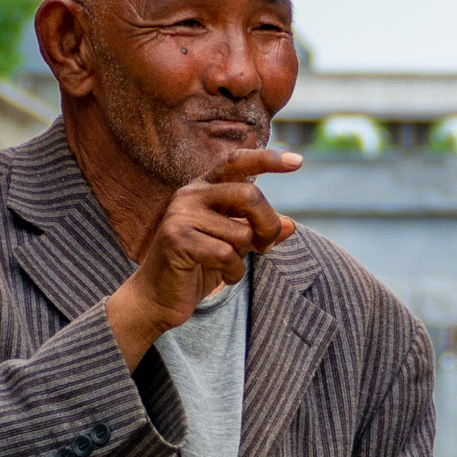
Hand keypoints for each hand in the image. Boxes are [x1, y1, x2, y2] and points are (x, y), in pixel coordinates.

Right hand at [105, 148, 299, 366]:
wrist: (158, 297)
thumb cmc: (200, 266)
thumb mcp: (237, 245)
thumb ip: (260, 231)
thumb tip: (291, 225)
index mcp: (205, 187)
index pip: (237, 162)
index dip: (267, 160)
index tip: (298, 161)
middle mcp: (190, 194)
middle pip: (249, 195)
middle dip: (268, 226)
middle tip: (265, 246)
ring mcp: (180, 214)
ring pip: (241, 232)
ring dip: (245, 257)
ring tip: (228, 266)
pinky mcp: (177, 238)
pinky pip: (226, 254)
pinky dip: (234, 272)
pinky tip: (223, 277)